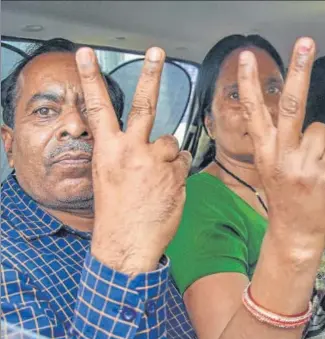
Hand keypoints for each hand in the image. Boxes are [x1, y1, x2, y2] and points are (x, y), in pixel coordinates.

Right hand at [75, 47, 191, 273]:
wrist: (127, 244)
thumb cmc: (115, 212)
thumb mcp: (106, 177)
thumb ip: (119, 153)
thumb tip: (140, 140)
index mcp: (108, 151)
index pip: (98, 108)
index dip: (90, 79)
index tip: (87, 55)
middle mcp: (131, 151)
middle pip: (144, 105)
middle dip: (150, 75)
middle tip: (156, 52)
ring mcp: (155, 162)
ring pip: (171, 143)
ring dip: (168, 156)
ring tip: (158, 178)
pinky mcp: (175, 175)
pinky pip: (182, 162)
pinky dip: (177, 171)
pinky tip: (167, 187)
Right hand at [237, 37, 324, 258]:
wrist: (295, 231)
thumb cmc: (284, 197)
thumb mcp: (276, 168)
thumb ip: (294, 143)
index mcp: (264, 151)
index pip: (254, 112)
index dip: (250, 84)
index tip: (246, 60)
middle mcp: (280, 154)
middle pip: (291, 105)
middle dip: (299, 70)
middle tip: (305, 43)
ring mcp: (302, 163)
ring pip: (322, 129)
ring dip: (322, 143)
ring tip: (314, 165)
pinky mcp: (323, 173)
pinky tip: (324, 174)